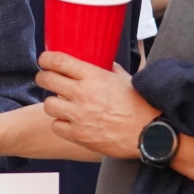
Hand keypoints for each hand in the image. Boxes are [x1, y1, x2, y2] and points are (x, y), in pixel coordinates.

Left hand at [36, 51, 156, 158]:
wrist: (150, 132)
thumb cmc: (142, 105)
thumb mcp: (126, 79)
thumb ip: (110, 70)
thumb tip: (104, 63)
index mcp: (93, 76)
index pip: (59, 61)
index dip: (46, 59)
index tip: (44, 60)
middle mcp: (82, 94)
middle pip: (47, 80)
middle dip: (43, 78)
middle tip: (46, 79)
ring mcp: (78, 116)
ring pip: (48, 104)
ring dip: (53, 103)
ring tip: (60, 103)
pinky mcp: (79, 135)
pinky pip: (56, 126)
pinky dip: (60, 123)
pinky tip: (68, 121)